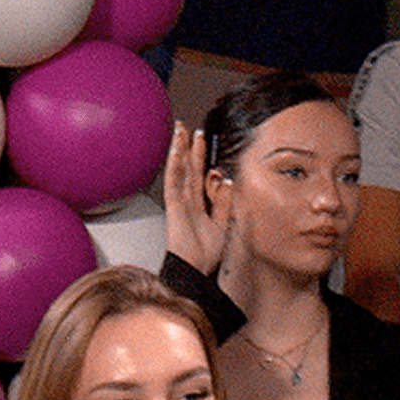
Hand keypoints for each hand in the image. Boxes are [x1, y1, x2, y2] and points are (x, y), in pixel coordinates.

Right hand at [162, 122, 233, 279]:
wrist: (196, 271)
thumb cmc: (206, 255)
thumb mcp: (223, 222)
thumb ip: (223, 200)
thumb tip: (226, 179)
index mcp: (198, 205)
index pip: (200, 175)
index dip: (201, 157)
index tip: (202, 140)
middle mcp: (188, 201)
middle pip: (189, 168)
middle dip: (190, 147)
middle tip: (190, 129)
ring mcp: (180, 203)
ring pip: (179, 170)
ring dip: (179, 150)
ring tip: (180, 131)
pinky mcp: (175, 207)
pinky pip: (174, 182)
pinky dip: (175, 165)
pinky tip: (176, 151)